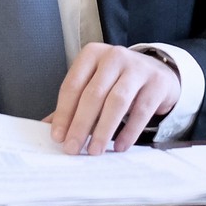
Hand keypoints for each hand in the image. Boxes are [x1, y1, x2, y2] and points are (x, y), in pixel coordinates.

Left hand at [48, 43, 180, 154]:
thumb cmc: (118, 80)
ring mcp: (138, 68)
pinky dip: (129, 131)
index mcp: (92, 54)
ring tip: (94, 150)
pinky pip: (141, 110)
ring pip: (117, 101)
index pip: (73, 85)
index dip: (64, 113)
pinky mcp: (157, 82)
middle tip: (73, 148)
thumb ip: (73, 103)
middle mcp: (114, 56)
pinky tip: (119, 146)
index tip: (58, 137)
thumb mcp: (94, 84)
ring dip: (103, 130)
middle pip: (94, 94)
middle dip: (81, 124)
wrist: (157, 71)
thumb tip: (48, 127)